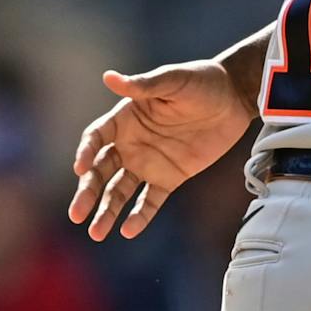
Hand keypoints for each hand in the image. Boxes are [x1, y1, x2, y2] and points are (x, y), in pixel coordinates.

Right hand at [67, 62, 255, 240]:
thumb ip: (143, 85)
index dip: (86, 152)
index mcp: (125, 119)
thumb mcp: (172, 81)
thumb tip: (109, 77)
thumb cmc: (201, 82)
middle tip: (75, 214)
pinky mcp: (170, 178)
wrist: (234, 98)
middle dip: (88, 192)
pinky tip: (129, 231)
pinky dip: (140, 216)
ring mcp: (149, 163)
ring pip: (120, 191)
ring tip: (96, 233)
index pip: (96, 138)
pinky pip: (151, 201)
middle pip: (101, 171)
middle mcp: (130, 144)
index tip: (80, 168)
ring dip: (107, 211)